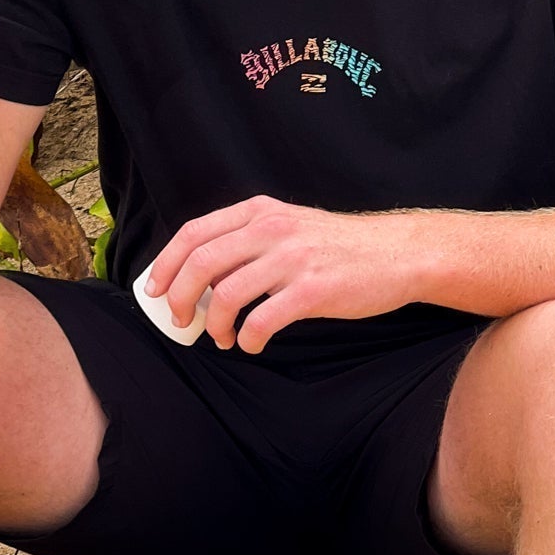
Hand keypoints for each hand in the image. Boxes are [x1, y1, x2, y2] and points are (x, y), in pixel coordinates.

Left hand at [145, 197, 423, 353]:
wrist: (398, 253)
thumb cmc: (340, 247)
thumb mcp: (290, 225)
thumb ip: (250, 238)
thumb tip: (203, 272)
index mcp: (259, 211)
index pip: (193, 233)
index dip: (165, 264)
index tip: (155, 290)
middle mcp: (271, 229)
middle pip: (200, 263)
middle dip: (179, 298)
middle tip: (181, 321)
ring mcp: (292, 259)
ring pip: (225, 294)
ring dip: (213, 325)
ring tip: (222, 338)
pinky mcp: (312, 291)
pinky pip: (261, 320)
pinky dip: (248, 338)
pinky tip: (253, 343)